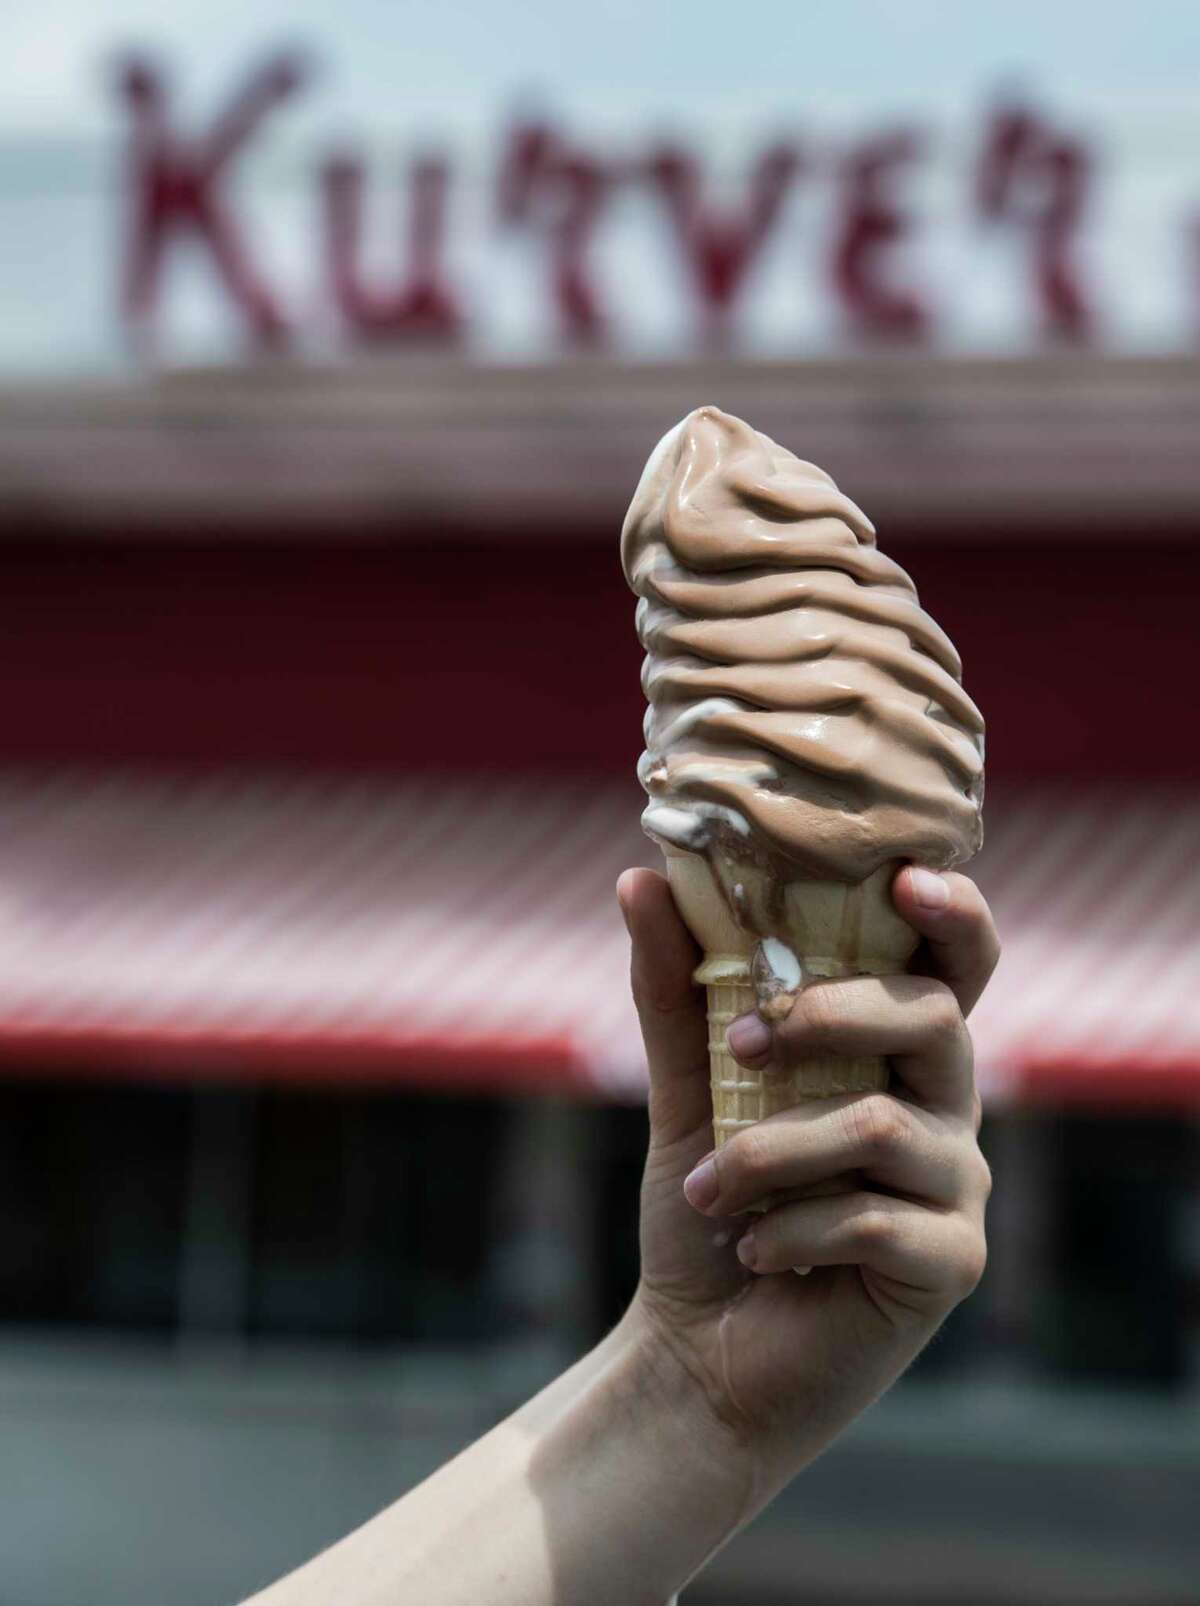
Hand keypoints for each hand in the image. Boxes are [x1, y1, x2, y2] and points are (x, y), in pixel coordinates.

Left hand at [616, 864, 998, 1498]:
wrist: (698, 1351)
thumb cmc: (710, 1207)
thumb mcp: (687, 1090)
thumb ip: (676, 989)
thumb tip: (640, 877)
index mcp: (894, 1052)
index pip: (955, 963)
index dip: (953, 913)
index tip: (905, 878)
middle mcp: (943, 1107)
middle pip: (931, 1018)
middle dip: (827, 1016)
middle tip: (742, 1046)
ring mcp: (957, 1187)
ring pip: (880, 1128)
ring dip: (770, 1154)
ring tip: (709, 1191)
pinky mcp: (951, 1263)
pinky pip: (874, 1221)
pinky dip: (791, 1230)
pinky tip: (753, 1250)